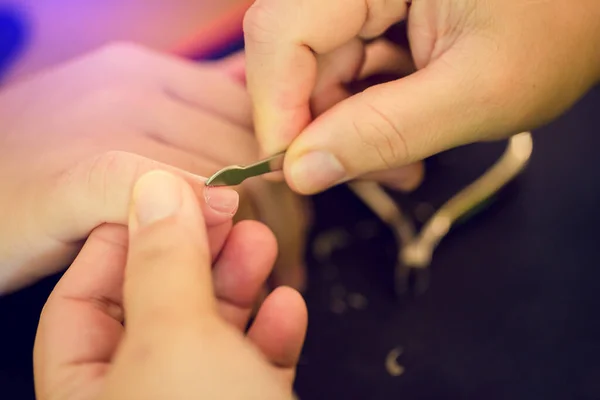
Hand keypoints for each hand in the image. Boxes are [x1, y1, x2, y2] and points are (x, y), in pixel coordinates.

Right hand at [0, 43, 308, 293]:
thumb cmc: (54, 169)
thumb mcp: (127, 128)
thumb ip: (187, 120)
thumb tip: (251, 116)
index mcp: (150, 73)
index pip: (246, 117)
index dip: (274, 171)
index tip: (286, 213)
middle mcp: (132, 86)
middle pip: (239, 147)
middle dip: (272, 206)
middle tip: (279, 254)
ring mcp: (101, 122)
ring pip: (213, 172)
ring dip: (245, 229)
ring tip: (258, 272)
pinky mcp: (74, 173)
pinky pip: (156, 189)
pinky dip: (190, 214)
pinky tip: (211, 236)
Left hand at [34, 171, 306, 399]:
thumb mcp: (175, 339)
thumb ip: (163, 261)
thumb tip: (160, 189)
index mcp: (83, 392)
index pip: (81, 301)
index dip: (124, 242)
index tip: (169, 200)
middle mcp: (135, 396)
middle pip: (157, 307)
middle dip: (197, 253)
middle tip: (228, 214)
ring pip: (211, 331)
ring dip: (242, 282)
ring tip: (263, 243)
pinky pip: (253, 362)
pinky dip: (272, 330)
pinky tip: (288, 306)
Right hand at [243, 0, 599, 193]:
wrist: (592, 4)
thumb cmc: (560, 28)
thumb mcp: (478, 92)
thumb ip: (385, 132)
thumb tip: (301, 173)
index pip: (279, 31)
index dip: (275, 106)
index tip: (294, 171)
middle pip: (294, 55)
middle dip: (322, 128)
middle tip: (370, 177)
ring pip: (317, 70)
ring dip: (348, 128)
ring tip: (402, 166)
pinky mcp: (376, 12)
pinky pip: (346, 69)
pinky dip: (366, 113)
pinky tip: (403, 139)